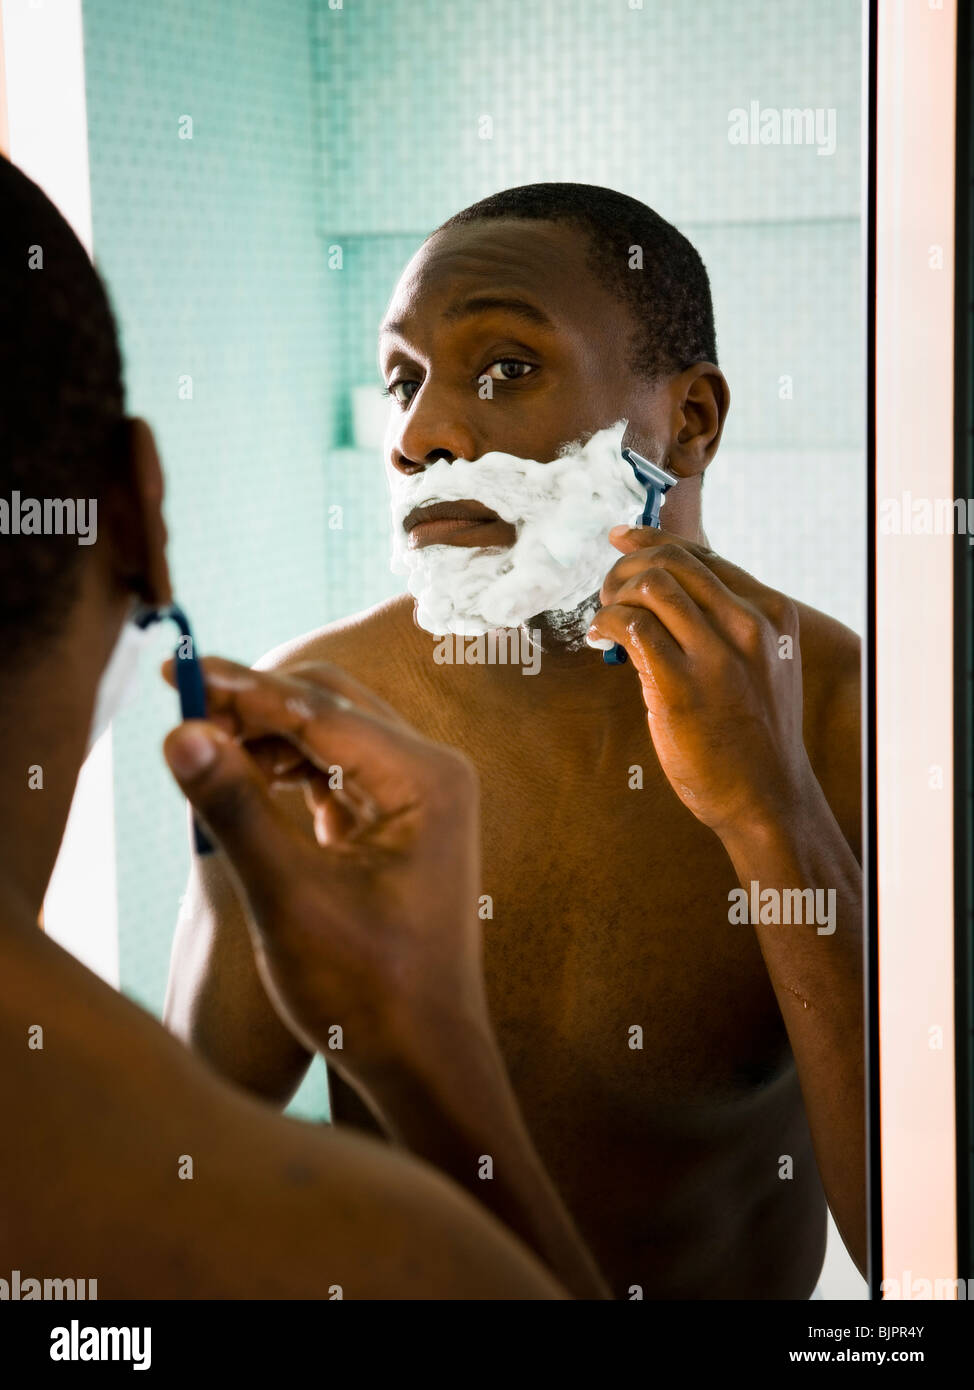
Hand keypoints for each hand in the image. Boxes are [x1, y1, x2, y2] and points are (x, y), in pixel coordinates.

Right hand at [161, 657, 488, 1087]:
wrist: (422, 1059)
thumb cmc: (368, 992)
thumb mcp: (288, 898)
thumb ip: (235, 808)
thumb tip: (179, 732)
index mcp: (425, 779)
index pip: (318, 709)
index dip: (242, 688)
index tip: (175, 670)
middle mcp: (432, 774)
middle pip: (329, 706)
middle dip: (253, 704)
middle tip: (180, 708)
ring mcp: (420, 797)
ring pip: (329, 736)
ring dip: (265, 736)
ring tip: (201, 751)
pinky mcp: (398, 821)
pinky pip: (335, 772)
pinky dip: (285, 770)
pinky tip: (241, 778)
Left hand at [587, 526, 815, 837]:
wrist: (768, 799)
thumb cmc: (754, 734)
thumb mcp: (760, 665)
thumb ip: (726, 626)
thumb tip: (664, 592)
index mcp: (771, 613)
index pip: (704, 556)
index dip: (653, 541)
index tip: (622, 540)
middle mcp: (749, 625)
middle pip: (673, 561)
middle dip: (627, 567)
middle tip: (608, 593)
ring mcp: (718, 655)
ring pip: (651, 584)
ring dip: (614, 594)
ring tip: (605, 619)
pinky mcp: (682, 686)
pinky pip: (633, 627)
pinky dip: (607, 623)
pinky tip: (600, 638)